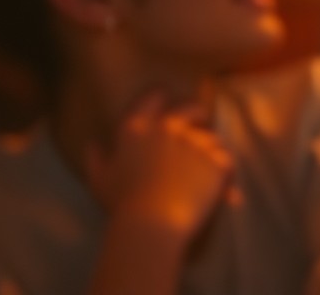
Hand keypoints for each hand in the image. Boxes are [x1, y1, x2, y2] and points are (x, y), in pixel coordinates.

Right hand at [85, 94, 235, 241]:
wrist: (152, 222)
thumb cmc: (122, 204)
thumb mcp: (100, 180)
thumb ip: (96, 159)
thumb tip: (92, 144)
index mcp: (138, 127)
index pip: (154, 96)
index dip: (164, 97)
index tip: (169, 103)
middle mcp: (168, 127)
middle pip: (191, 108)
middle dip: (198, 115)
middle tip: (201, 123)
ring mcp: (194, 141)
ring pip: (212, 137)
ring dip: (212, 150)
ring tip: (209, 170)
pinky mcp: (215, 158)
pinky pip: (226, 159)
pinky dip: (226, 174)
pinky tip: (228, 192)